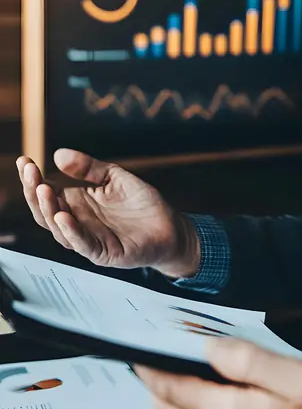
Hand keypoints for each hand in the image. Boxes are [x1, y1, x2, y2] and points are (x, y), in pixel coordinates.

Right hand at [16, 149, 199, 277]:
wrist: (170, 226)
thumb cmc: (141, 204)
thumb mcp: (114, 176)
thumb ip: (89, 167)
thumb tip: (59, 155)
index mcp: (77, 204)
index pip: (46, 193)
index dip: (32, 179)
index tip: (24, 161)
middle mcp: (77, 223)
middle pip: (45, 212)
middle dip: (34, 191)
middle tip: (30, 172)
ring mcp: (89, 239)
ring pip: (59, 229)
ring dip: (49, 210)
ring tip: (43, 189)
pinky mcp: (105, 253)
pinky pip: (83, 245)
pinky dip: (72, 232)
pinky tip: (64, 216)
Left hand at [136, 339, 301, 408]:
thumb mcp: (301, 376)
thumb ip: (249, 359)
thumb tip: (209, 346)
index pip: (171, 391)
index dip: (152, 368)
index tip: (142, 350)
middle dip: (156, 386)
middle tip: (155, 361)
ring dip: (175, 406)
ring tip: (180, 378)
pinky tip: (213, 407)